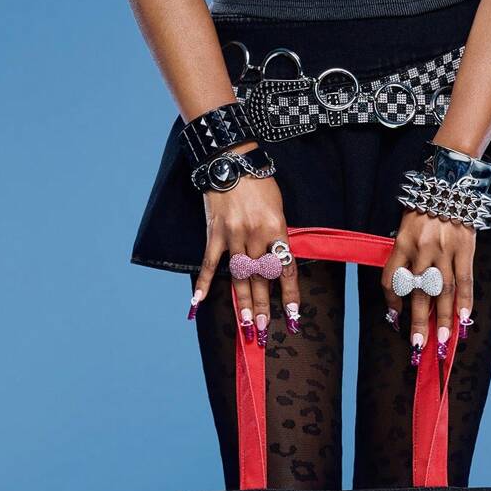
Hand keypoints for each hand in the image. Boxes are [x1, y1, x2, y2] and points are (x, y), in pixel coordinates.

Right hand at [191, 144, 299, 344]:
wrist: (232, 160)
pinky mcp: (214, 233)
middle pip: (261, 279)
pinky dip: (204, 283)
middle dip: (264, 307)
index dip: (289, 295)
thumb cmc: (260, 183)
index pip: (286, 270)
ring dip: (243, 302)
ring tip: (246, 324)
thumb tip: (277, 265)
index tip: (292, 316)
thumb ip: (278, 236)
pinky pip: (209, 263)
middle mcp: (256, 235)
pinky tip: (198, 303)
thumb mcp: (279, 208)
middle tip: (265, 331)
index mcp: (277, 229)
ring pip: (239, 276)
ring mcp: (233, 235)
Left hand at [383, 209, 475, 363]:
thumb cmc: (425, 209)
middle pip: (419, 291)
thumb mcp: (406, 227)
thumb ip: (405, 255)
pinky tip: (464, 317)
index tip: (396, 317)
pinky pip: (465, 279)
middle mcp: (422, 249)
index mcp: (402, 243)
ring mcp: (444, 249)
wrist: (450, 183)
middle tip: (419, 345)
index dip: (393, 301)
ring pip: (443, 290)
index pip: (392, 279)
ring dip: (443, 317)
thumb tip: (407, 290)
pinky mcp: (465, 247)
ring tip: (444, 339)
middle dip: (419, 321)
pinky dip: (465, 299)